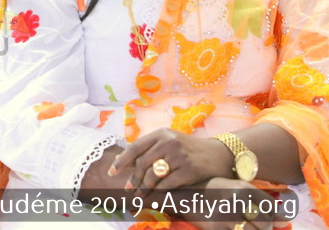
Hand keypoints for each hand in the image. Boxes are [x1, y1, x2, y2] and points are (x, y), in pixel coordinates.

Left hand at [109, 128, 230, 194]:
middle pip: (142, 164)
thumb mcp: (169, 141)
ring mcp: (179, 156)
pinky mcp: (189, 170)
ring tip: (139, 194)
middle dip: (133, 178)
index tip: (111, 173)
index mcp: (161, 133)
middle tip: (127, 188)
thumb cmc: (188, 149)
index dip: (121, 162)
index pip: (135, 148)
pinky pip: (166, 184)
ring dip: (143, 187)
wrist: (218, 154)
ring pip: (153, 175)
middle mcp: (169, 142)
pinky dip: (158, 191)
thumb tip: (123, 161)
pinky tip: (155, 194)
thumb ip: (150, 148)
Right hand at [183, 177, 291, 229]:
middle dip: (262, 229)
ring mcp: (226, 216)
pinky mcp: (216, 228)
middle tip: (250, 224)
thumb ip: (260, 203)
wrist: (182, 194)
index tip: (264, 218)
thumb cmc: (213, 191)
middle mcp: (237, 201)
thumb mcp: (235, 189)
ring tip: (239, 225)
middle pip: (265, 225)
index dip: (271, 217)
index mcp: (243, 188)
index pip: (270, 209)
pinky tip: (230, 227)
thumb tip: (285, 222)